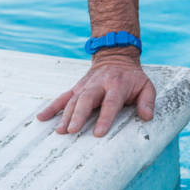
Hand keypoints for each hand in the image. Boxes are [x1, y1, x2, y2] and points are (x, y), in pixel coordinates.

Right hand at [37, 52, 155, 137]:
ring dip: (65, 115)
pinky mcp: (77, 87)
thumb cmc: (132, 77)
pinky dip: (52, 107)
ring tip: (60, 131)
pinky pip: (63, 97)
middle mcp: (99, 84)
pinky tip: (42, 118)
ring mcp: (86, 85)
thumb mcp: (146, 86)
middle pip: (87, 100)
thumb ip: (147, 101)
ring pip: (73, 100)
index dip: (104, 117)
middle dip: (79, 115)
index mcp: (117, 85)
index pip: (110, 102)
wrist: (116, 56)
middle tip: (72, 131)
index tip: (98, 133)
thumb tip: (147, 117)